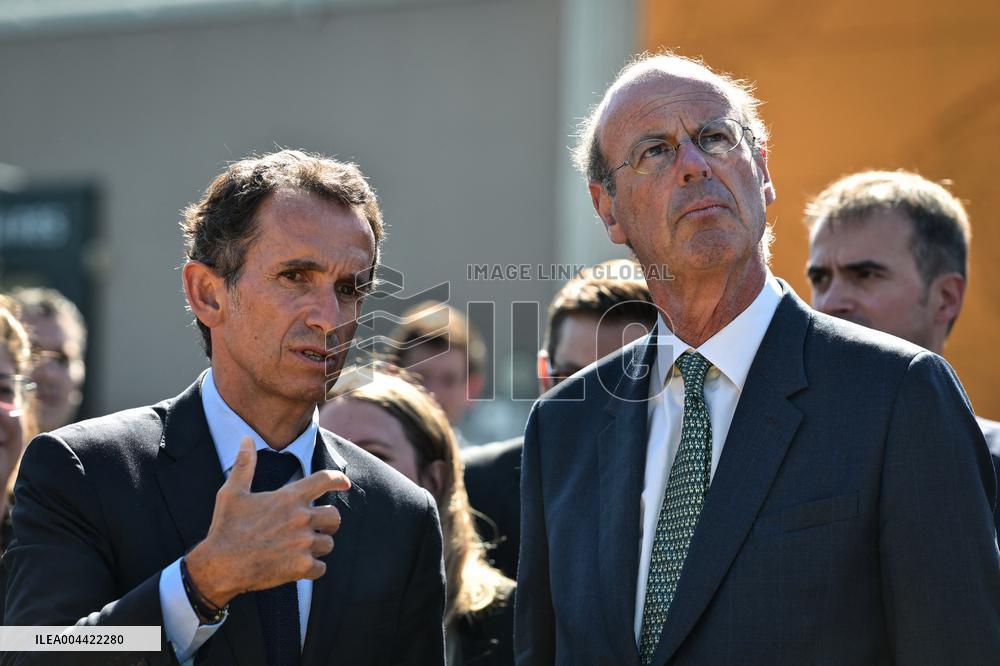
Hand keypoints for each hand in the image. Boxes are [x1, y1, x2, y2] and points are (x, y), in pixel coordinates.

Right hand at [185, 437, 349, 606]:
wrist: (220, 566)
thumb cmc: (226, 528)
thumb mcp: (232, 492)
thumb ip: (244, 465)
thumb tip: (246, 439)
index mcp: (289, 497)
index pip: (324, 480)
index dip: (338, 479)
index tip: (345, 483)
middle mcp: (301, 518)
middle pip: (334, 516)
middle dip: (327, 522)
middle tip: (313, 527)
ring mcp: (303, 543)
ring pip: (328, 543)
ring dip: (317, 546)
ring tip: (298, 548)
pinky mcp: (302, 567)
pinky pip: (321, 568)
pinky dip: (312, 569)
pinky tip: (297, 566)